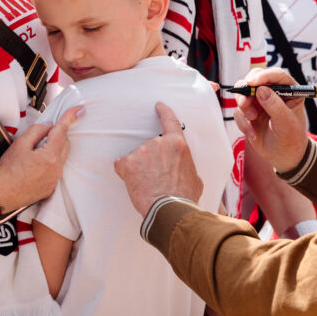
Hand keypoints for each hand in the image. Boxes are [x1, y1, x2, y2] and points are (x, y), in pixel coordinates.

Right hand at [0, 106, 81, 207]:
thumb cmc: (7, 170)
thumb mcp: (20, 144)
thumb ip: (37, 131)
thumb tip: (49, 126)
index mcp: (49, 156)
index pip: (62, 131)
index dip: (70, 117)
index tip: (79, 110)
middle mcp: (56, 169)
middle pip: (64, 145)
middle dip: (56, 137)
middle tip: (39, 139)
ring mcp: (54, 180)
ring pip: (61, 158)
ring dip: (52, 152)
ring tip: (32, 157)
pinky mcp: (51, 188)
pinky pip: (55, 171)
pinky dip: (49, 165)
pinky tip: (33, 168)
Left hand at [114, 102, 203, 217]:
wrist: (170, 210)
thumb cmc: (184, 197)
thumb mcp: (194, 178)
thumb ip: (186, 166)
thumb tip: (183, 170)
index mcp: (178, 144)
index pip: (170, 120)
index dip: (163, 111)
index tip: (158, 106)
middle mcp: (159, 142)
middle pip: (151, 147)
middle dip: (151, 161)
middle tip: (157, 178)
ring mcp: (142, 151)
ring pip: (137, 157)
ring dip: (139, 168)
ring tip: (148, 184)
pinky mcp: (128, 163)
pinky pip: (122, 165)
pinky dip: (125, 173)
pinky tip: (134, 183)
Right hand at [233, 67, 308, 172]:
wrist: (284, 157)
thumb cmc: (291, 139)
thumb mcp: (286, 123)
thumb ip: (275, 106)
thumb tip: (261, 90)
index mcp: (289, 90)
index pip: (276, 75)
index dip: (263, 76)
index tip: (252, 83)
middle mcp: (273, 93)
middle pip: (255, 79)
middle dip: (247, 89)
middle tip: (244, 102)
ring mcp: (260, 102)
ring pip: (243, 94)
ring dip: (244, 106)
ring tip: (252, 119)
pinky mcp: (249, 113)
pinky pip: (239, 111)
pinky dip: (243, 122)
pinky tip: (253, 133)